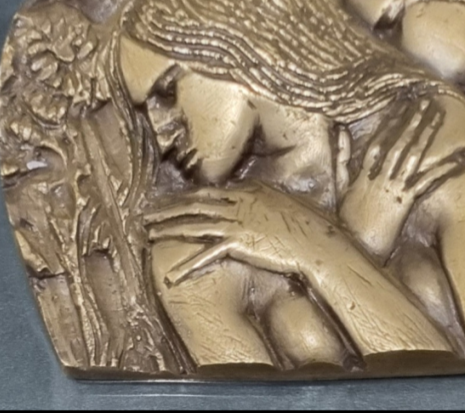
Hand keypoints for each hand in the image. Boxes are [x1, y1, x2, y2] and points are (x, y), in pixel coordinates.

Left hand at [144, 181, 336, 286]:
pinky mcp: (238, 242)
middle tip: (148, 214)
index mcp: (248, 190)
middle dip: (168, 208)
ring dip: (169, 228)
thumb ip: (262, 199)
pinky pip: (206, 254)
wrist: (316, 239)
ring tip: (150, 233)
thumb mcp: (283, 202)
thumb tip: (253, 197)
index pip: (210, 192)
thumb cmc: (307, 223)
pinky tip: (172, 274)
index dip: (187, 197)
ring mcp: (237, 221)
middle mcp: (239, 202)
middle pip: (195, 204)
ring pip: (194, 223)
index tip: (171, 202)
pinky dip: (187, 266)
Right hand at [340, 99, 464, 258]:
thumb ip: (341, 158)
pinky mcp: (402, 202)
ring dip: (427, 132)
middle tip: (427, 98)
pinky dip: (449, 166)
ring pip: (412, 154)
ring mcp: (391, 188)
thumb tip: (340, 129)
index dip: (392, 118)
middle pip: (398, 141)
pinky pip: (429, 180)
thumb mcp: (339, 188)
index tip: (403, 100)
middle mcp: (378, 176)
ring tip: (440, 113)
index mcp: (363, 172)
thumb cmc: (346, 225)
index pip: (379, 138)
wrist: (351, 251)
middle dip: (412, 118)